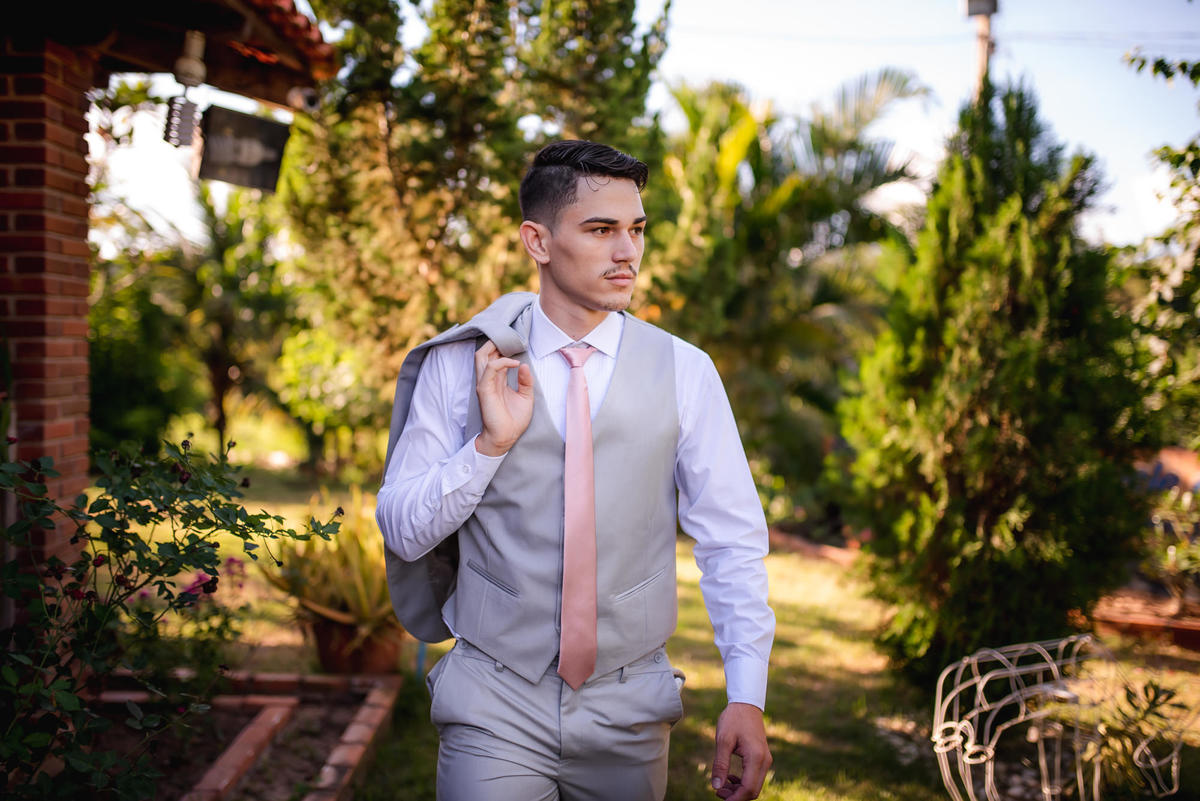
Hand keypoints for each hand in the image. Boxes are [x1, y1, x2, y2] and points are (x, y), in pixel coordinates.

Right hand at [474, 341, 533, 456]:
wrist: (505, 438)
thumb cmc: (513, 420)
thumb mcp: (526, 397)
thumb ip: (525, 381)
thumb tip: (524, 365)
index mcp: (497, 380)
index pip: (494, 356)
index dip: (502, 346)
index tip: (516, 339)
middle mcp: (488, 379)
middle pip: (484, 352)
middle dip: (495, 341)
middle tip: (511, 336)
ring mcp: (485, 383)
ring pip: (481, 355)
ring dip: (494, 346)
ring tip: (510, 343)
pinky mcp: (484, 389)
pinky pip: (490, 368)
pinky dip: (502, 362)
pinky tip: (515, 363)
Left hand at [711, 702, 770, 800]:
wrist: (746, 704)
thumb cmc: (733, 719)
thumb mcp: (723, 740)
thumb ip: (720, 764)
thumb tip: (716, 786)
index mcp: (756, 757)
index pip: (748, 788)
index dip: (734, 798)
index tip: (718, 796)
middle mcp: (764, 761)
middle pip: (753, 791)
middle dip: (736, 796)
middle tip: (717, 791)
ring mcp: (765, 760)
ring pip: (754, 786)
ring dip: (738, 791)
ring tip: (721, 786)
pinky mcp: (762, 758)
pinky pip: (754, 777)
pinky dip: (743, 783)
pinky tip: (730, 778)